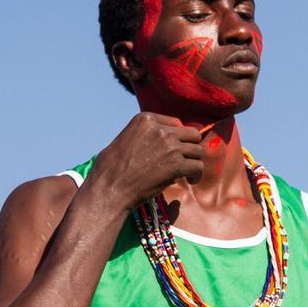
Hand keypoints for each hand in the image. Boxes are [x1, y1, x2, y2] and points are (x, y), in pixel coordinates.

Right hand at [87, 112, 204, 210]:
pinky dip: (196, 174)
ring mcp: (170, 146)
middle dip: (191, 147)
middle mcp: (160, 129)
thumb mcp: (125, 138)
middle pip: (192, 134)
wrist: (110, 187)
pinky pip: (197, 167)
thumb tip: (159, 142)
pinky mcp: (176, 164)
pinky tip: (191, 180)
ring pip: (198, 151)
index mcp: (146, 119)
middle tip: (187, 159)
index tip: (176, 148)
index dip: (179, 137)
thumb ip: (145, 135)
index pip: (176, 123)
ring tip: (189, 172)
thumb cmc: (111, 168)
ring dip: (194, 162)